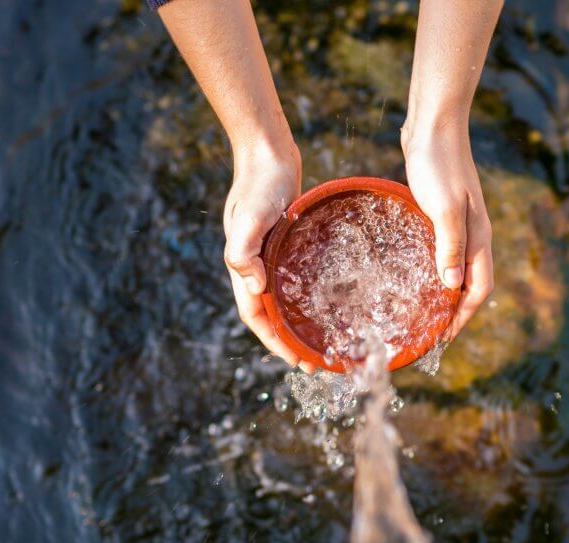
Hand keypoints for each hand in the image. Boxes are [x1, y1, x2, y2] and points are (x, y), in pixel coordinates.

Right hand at [223, 140, 314, 371]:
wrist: (267, 154)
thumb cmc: (259, 184)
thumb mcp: (249, 217)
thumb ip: (243, 251)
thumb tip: (254, 287)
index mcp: (244, 266)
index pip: (256, 316)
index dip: (274, 341)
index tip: (296, 361)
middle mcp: (255, 265)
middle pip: (270, 314)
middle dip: (289, 341)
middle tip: (316, 362)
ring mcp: (269, 255)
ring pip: (282, 299)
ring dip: (297, 322)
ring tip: (321, 340)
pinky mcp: (284, 243)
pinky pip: (294, 278)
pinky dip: (305, 296)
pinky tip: (326, 301)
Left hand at [403, 124, 494, 339]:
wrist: (433, 126)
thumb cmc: (438, 165)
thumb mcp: (444, 208)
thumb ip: (450, 246)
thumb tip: (451, 287)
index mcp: (478, 237)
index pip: (479, 289)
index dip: (463, 316)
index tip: (443, 338)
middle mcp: (473, 235)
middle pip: (470, 284)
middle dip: (455, 312)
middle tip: (430, 333)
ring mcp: (459, 224)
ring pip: (456, 268)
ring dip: (444, 292)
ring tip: (422, 312)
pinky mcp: (442, 213)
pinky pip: (442, 251)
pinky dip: (433, 269)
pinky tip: (413, 272)